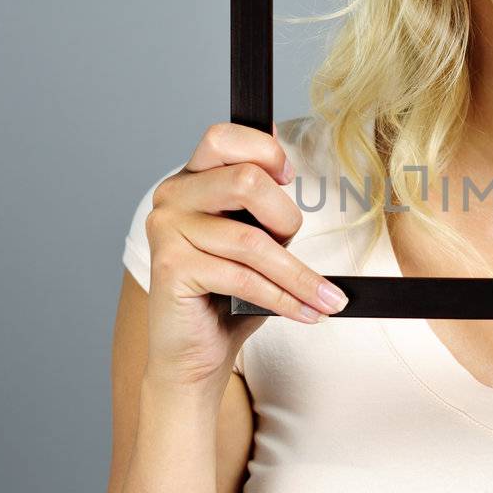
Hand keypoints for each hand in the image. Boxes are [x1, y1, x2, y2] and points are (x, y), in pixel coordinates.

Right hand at [143, 120, 348, 391]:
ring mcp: (166, 231)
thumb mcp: (252, 239)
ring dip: (299, 276)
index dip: (264, 151)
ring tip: (326, 299)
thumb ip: (260, 197)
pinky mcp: (171, 268)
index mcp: (190, 180)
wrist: (193, 356)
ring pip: (252, 240)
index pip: (223, 137)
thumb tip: (279, 141)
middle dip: (286, 218)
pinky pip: (243, 278)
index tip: (290, 178)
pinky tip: (306, 313)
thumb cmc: (227, 297)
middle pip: (245, 180)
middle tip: (296, 247)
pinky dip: (284, 299)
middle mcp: (171, 197)